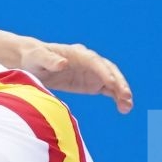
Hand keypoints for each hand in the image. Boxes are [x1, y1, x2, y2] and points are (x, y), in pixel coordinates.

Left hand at [18, 39, 133, 113]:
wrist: (33, 63)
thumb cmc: (34, 58)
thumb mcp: (38, 58)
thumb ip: (49, 60)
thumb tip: (63, 63)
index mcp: (77, 53)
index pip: (94, 61)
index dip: (103, 72)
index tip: (111, 83)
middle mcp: (89, 61)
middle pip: (109, 69)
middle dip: (118, 82)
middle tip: (126, 96)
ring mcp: (92, 72)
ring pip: (112, 81)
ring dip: (122, 92)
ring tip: (127, 107)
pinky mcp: (92, 83)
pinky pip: (109, 90)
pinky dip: (117, 98)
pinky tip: (124, 108)